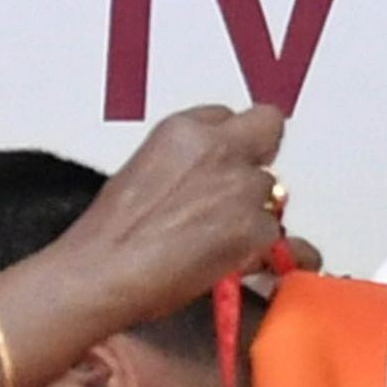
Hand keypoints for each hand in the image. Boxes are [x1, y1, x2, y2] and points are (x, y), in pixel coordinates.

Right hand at [45, 102, 287, 336]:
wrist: (104, 271)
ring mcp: (240, 187)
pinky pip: (282, 238)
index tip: (226, 160)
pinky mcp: (255, 229)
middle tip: (244, 190)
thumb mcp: (140, 174)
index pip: (227, 115)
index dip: (229, 141)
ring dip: (257, 212)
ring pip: (273, 190)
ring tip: (225, 243)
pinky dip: (269, 254)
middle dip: (259, 158)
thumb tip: (199, 185)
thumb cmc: (109, 236)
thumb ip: (182, 165)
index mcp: (182, 130)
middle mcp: (217, 148)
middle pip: (267, 129)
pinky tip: (251, 266)